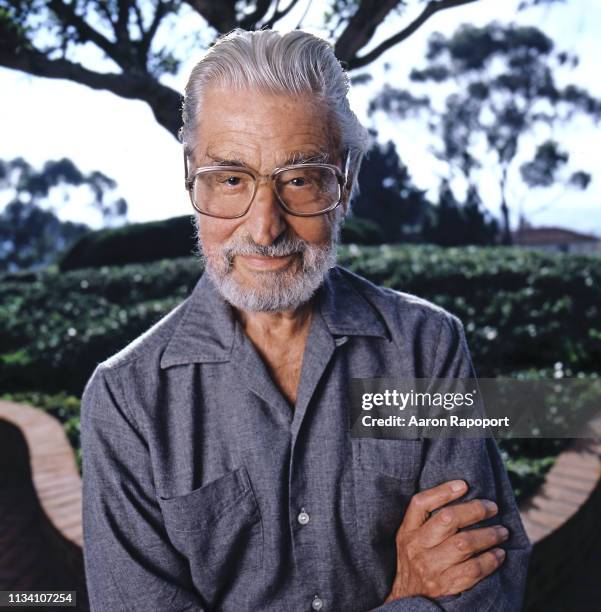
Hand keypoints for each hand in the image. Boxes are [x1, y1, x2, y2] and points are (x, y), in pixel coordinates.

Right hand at [384, 480, 507, 601]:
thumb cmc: (415, 560)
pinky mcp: (445, 585)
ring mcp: (430, 567)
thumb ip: (427, 520)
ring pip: (464, 544)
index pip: (420, 503)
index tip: (464, 485)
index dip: (442, 491)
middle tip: (492, 507)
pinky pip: (473, 570)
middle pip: (447, 520)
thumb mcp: (410, 537)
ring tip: (502, 531)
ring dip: (488, 535)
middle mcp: (416, 547)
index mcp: (407, 531)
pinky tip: (499, 554)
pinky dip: (490, 560)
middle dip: (475, 510)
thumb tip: (460, 493)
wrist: (407, 599)